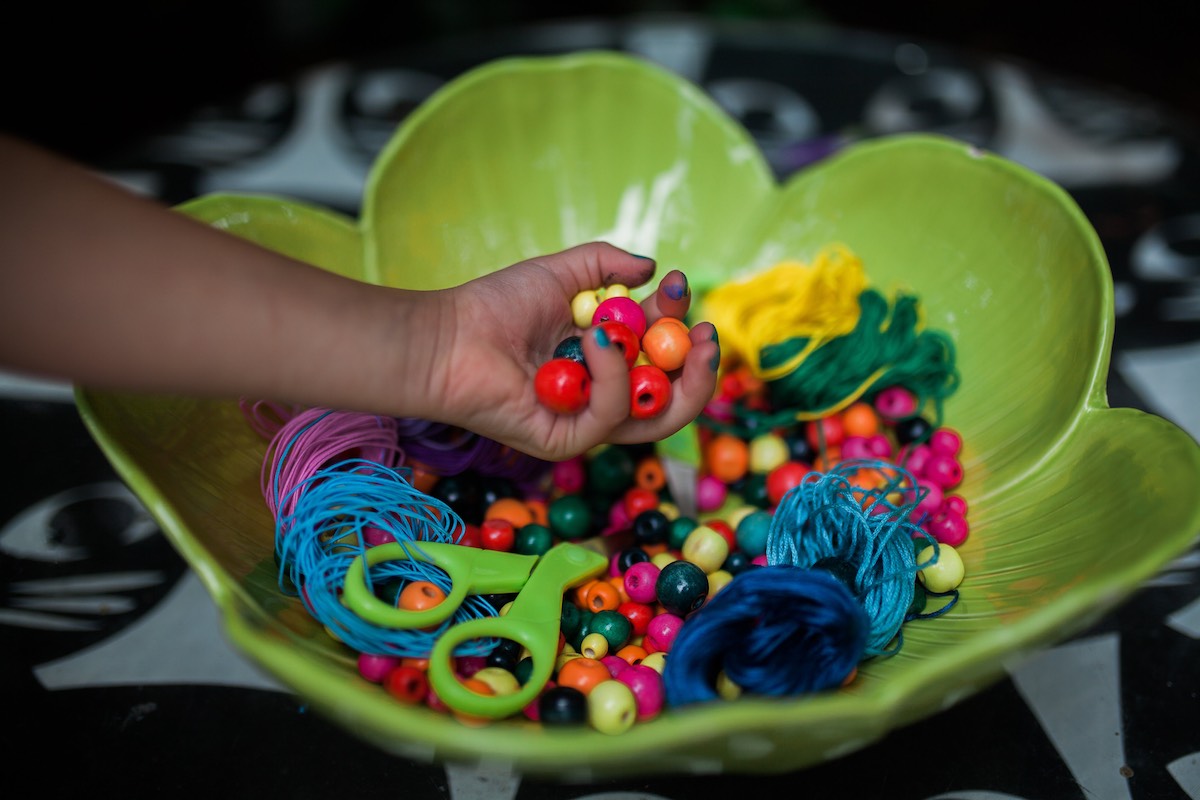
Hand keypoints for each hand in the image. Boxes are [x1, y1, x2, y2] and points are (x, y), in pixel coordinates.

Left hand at [420, 242, 719, 460]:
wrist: (447, 338)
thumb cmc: (495, 307)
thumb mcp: (561, 274)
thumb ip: (606, 264)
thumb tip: (653, 267)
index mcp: (605, 360)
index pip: (659, 351)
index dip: (677, 321)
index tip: (678, 284)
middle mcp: (602, 395)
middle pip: (671, 397)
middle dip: (700, 367)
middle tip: (705, 332)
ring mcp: (587, 422)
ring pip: (656, 418)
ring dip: (676, 376)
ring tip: (673, 330)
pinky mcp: (567, 441)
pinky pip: (611, 415)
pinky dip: (613, 373)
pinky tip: (599, 337)